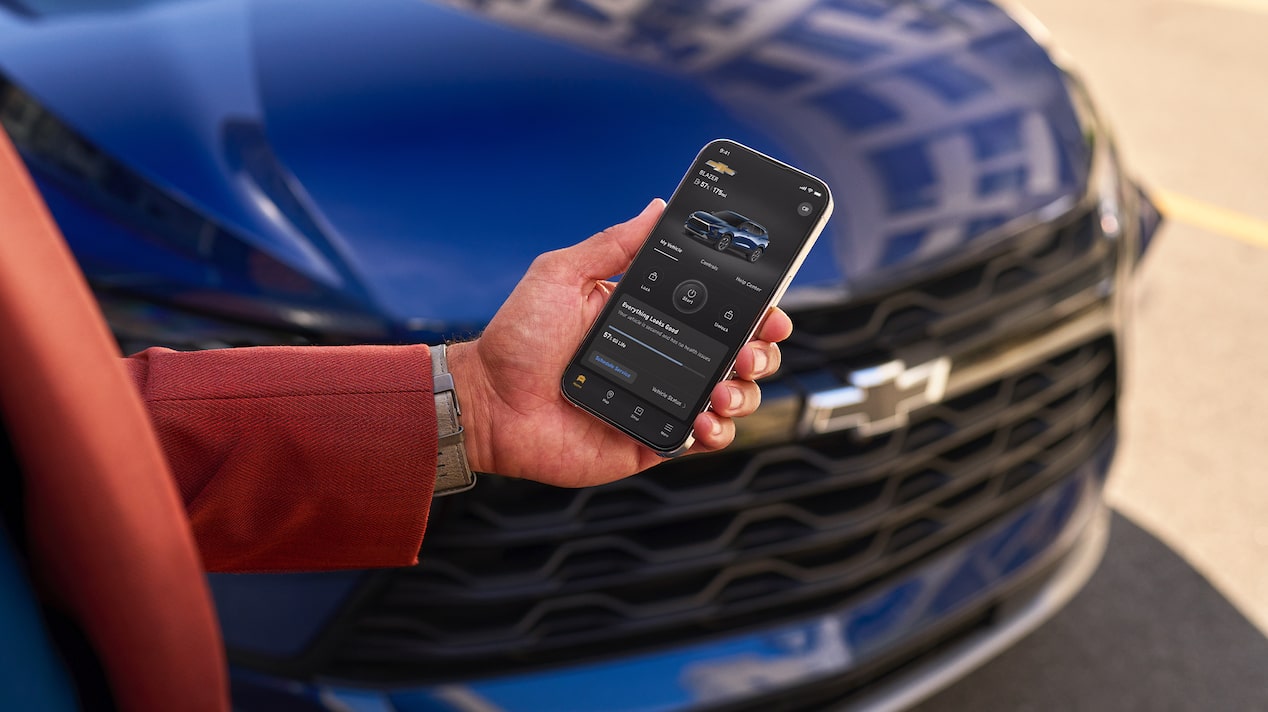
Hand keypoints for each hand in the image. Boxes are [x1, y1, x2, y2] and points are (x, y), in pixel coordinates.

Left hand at [446, 199, 792, 487]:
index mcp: (651, 317)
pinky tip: (704, 420)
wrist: (488, 402)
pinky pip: (702, 440)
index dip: (754, 309)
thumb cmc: (518, 339)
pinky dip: (716, 432)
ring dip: (744, 390)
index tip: (770, 308)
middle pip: (739, 353)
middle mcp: (665, 358)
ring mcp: (663, 400)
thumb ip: (612, 244)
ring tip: (724, 387)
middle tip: (751, 347)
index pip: (718, 310)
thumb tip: (656, 207)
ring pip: (731, 397)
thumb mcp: (563, 275)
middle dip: (761, 350)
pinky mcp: (654, 439)